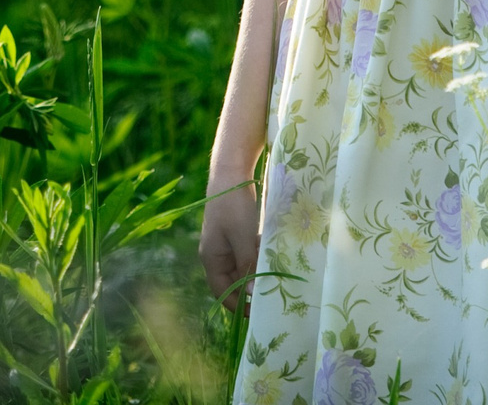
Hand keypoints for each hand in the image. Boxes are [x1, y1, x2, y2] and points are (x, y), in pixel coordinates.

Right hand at [199, 180, 261, 311]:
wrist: (231, 173)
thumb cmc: (234, 206)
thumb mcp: (243, 237)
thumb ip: (247, 265)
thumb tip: (251, 294)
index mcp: (212, 259)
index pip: (221, 292)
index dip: (237, 306)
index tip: (257, 314)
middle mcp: (217, 255)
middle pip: (233, 282)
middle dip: (250, 291)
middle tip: (271, 300)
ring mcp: (227, 245)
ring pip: (243, 269)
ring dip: (256, 276)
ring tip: (276, 284)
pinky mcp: (238, 235)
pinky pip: (248, 255)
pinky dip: (259, 261)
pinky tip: (274, 262)